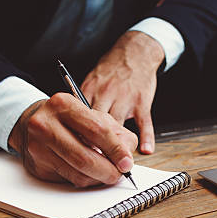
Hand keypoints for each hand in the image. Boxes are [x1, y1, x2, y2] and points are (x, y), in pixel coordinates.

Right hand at [8, 93, 137, 186]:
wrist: (33, 123)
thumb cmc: (69, 120)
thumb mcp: (94, 117)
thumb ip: (117, 134)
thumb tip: (126, 158)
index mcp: (64, 105)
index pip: (97, 130)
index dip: (116, 150)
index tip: (127, 163)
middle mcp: (46, 124)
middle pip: (84, 157)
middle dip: (107, 171)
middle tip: (118, 175)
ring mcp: (38, 146)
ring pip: (77, 174)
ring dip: (97, 179)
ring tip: (106, 173)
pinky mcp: (37, 165)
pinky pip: (68, 180)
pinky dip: (84, 180)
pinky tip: (89, 173)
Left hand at [81, 31, 164, 153]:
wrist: (134, 53)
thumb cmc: (110, 72)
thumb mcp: (90, 82)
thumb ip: (81, 104)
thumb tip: (70, 128)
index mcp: (90, 90)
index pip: (79, 117)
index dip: (76, 137)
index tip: (73, 154)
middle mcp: (106, 94)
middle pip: (97, 124)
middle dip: (94, 145)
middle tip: (93, 164)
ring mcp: (125, 98)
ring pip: (119, 125)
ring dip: (116, 145)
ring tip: (114, 163)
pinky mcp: (142, 101)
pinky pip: (144, 122)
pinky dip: (146, 137)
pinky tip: (145, 150)